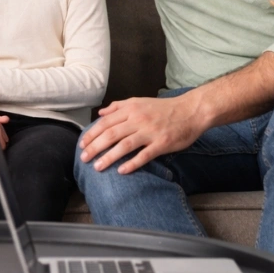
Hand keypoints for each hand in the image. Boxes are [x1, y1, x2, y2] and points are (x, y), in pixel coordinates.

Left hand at [78, 95, 206, 174]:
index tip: (82, 144)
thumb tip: (101, 112)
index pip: (106, 122)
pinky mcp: (162, 143)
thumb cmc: (164, 108)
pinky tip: (121, 171)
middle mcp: (138, 119)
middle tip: (84, 158)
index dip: (92, 134)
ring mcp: (150, 132)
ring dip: (109, 157)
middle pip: (111, 134)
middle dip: (95, 147)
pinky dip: (132, 163)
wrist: (191, 111)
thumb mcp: (139, 101)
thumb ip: (119, 106)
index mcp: (131, 109)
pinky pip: (144, 155)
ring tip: (97, 167)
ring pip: (125, 145)